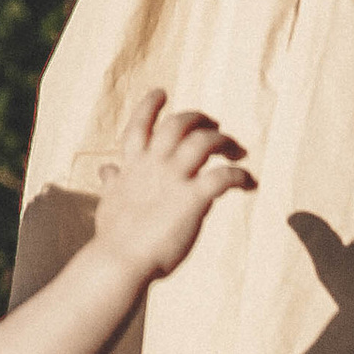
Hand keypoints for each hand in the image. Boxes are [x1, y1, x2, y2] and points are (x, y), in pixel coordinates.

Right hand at [87, 90, 254, 284]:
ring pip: (203, 142)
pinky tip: (247, 181)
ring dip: (223, 141)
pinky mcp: (193, 198)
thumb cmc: (114, 237)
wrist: (119, 260)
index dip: (150, 105)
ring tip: (235, 149)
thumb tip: (106, 168)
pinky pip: (222, 177)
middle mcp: (154, 165)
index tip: (161, 93)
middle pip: (178, 124)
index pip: (140, 125)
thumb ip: (112, 183)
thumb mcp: (108, 202)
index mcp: (133, 165)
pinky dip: (238, 175)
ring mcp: (173, 179)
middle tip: (213, 123)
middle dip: (198, 118)